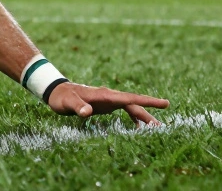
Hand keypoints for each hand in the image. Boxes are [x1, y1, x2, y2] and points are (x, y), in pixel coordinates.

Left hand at [47, 81, 168, 125]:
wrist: (56, 91)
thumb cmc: (62, 97)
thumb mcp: (67, 102)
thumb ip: (78, 106)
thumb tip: (87, 112)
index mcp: (104, 95)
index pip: (130, 98)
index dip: (148, 101)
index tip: (164, 103)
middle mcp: (110, 96)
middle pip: (134, 105)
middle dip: (149, 115)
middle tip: (162, 128)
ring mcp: (109, 100)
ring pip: (132, 108)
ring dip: (143, 118)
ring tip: (156, 131)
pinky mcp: (106, 105)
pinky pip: (125, 110)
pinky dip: (133, 118)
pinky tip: (139, 128)